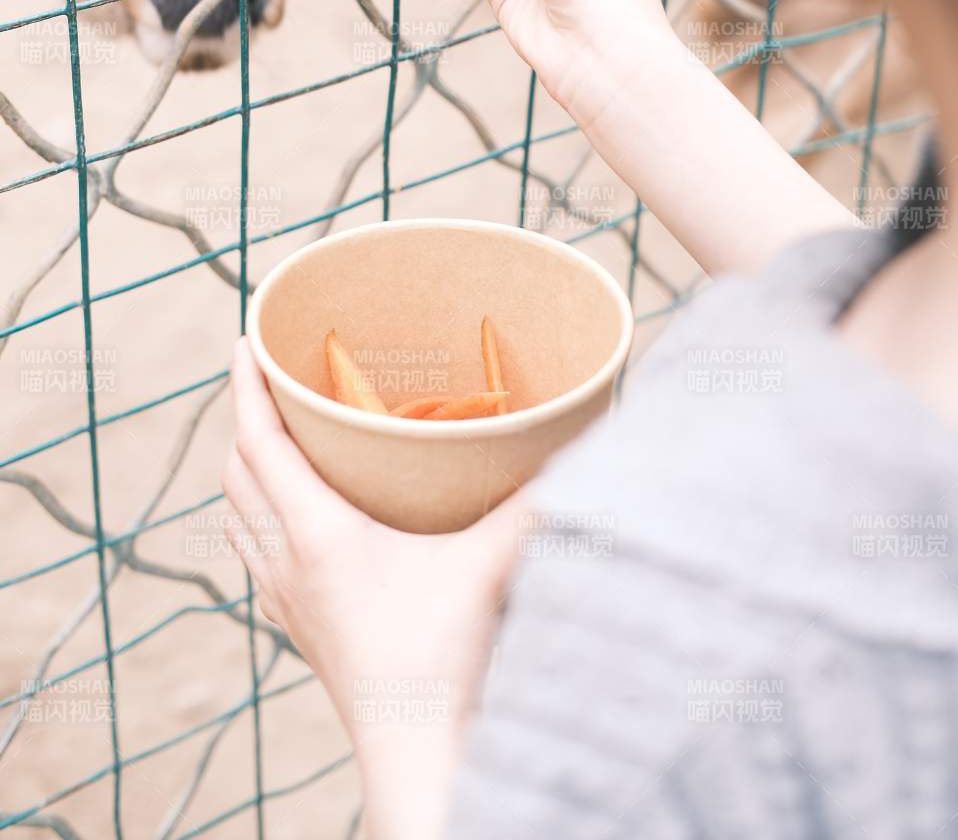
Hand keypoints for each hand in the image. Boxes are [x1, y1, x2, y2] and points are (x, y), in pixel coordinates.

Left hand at [222, 339, 521, 834]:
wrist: (417, 755)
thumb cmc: (446, 659)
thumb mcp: (491, 564)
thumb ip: (535, 500)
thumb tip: (583, 441)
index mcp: (317, 533)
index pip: (258, 441)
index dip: (246, 385)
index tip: (245, 339)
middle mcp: (287, 563)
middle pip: (237, 472)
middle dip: (243, 417)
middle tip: (269, 378)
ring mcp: (286, 603)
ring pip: (236, 517)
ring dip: (244, 468)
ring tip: (273, 436)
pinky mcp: (298, 633)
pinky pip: (253, 557)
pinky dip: (254, 518)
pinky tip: (286, 522)